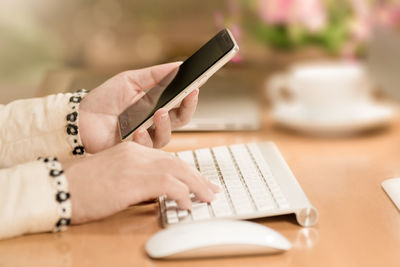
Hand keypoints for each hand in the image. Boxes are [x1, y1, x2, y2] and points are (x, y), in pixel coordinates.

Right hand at [63, 142, 218, 223]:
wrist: (62, 188)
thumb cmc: (85, 187)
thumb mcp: (116, 177)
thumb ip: (137, 178)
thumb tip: (157, 192)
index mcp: (133, 150)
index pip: (167, 158)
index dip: (186, 170)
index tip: (198, 180)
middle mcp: (138, 153)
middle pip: (177, 163)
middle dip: (197, 177)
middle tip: (211, 189)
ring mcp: (137, 164)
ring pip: (178, 171)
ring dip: (196, 185)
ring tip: (207, 197)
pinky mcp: (135, 179)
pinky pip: (168, 185)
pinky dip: (182, 194)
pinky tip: (186, 204)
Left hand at [78, 62, 198, 152]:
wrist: (80, 117)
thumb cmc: (104, 99)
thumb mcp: (130, 80)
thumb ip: (155, 74)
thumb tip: (178, 65)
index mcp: (156, 106)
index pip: (180, 104)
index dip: (190, 97)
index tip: (197, 85)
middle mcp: (154, 123)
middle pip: (181, 120)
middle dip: (187, 108)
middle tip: (188, 96)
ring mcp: (145, 137)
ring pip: (166, 136)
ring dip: (165, 124)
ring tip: (159, 112)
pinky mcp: (134, 150)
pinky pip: (146, 147)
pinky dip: (144, 138)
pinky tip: (137, 130)